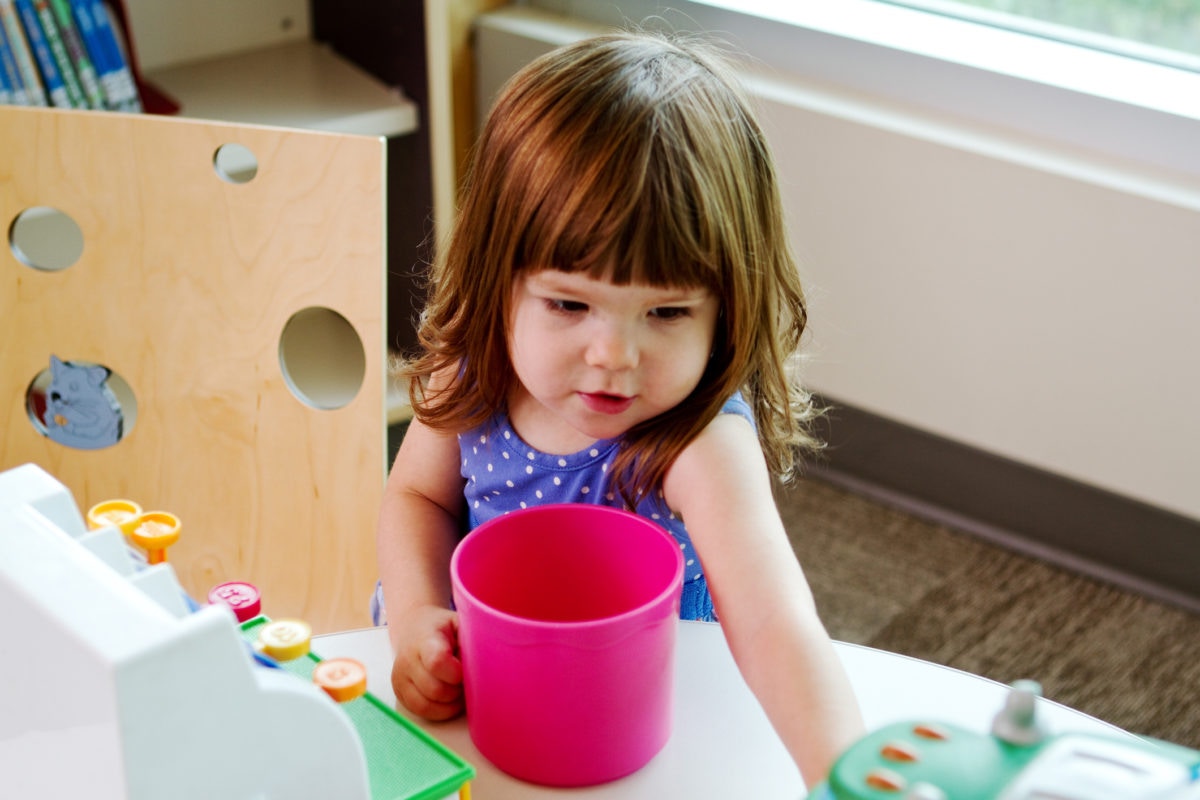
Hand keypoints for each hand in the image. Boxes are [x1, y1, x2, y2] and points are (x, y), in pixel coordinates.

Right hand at [390, 605, 464, 720]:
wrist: (415, 628)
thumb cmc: (444, 628)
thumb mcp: (460, 623)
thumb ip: (474, 639)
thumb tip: (488, 663)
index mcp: (425, 639)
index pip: (437, 662)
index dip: (456, 673)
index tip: (465, 670)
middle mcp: (408, 659)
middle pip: (435, 689)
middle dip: (457, 690)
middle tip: (466, 680)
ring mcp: (400, 678)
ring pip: (427, 705)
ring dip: (449, 703)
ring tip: (458, 689)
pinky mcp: (398, 692)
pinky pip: (420, 712)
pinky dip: (439, 711)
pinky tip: (448, 699)